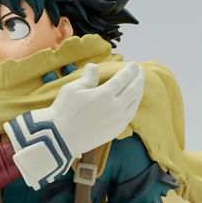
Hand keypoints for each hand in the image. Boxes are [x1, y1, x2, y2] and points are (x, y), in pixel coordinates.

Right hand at [4, 62, 144, 188]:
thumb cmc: (64, 112)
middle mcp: (115, 107)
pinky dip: (134, 105)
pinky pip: (129, 115)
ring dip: (138, 92)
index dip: (131, 70)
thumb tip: (94, 67)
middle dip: (138, 79)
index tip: (134, 65)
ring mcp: (117, 121)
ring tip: (138, 85)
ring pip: (134, 103)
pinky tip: (132, 102)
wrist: (61, 138)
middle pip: (133, 90)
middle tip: (140, 71)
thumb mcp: (73, 89)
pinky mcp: (115, 131)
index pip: (124, 78)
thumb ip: (88, 77)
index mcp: (106, 94)